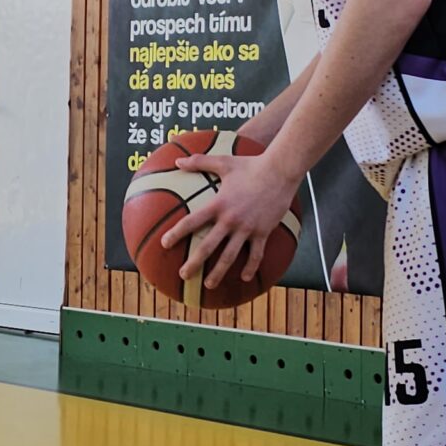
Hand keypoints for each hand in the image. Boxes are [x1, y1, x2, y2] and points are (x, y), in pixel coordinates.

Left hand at [162, 148, 296, 292]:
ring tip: (208, 285)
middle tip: (183, 275)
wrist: (280, 171)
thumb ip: (199, 162)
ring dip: (218, 272)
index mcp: (218, 204)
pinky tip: (244, 277)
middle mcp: (230, 220)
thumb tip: (177, 160)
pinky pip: (256, 254)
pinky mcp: (263, 232)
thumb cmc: (251, 165)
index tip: (164, 244)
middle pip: (208, 246)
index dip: (176, 233)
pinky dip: (250, 267)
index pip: (192, 221)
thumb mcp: (223, 161)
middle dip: (194, 263)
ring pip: (230, 256)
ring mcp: (247, 228)